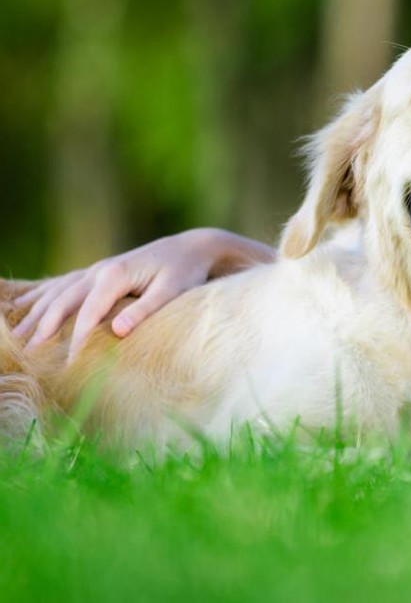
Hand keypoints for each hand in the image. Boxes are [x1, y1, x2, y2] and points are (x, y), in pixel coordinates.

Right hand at [13, 228, 274, 360]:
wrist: (192, 248)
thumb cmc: (185, 272)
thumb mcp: (172, 291)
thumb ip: (146, 309)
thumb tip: (117, 331)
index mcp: (115, 275)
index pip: (88, 314)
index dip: (77, 340)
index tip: (70, 364)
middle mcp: (99, 270)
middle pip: (63, 302)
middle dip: (43, 328)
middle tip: (27, 354)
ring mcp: (96, 269)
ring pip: (56, 292)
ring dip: (35, 314)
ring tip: (17, 337)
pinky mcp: (98, 271)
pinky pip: (62, 284)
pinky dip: (41, 295)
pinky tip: (22, 304)